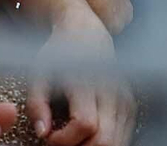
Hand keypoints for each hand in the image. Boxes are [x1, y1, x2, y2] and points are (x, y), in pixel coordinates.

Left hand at [27, 7, 135, 145]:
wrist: (86, 31)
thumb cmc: (59, 52)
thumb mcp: (38, 72)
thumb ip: (36, 104)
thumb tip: (42, 132)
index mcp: (86, 81)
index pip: (85, 124)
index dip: (65, 139)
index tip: (49, 137)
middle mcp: (110, 90)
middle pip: (105, 138)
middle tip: (62, 143)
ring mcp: (123, 97)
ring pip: (117, 141)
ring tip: (74, 140)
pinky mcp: (130, 103)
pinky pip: (124, 135)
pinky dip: (107, 142)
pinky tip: (89, 136)